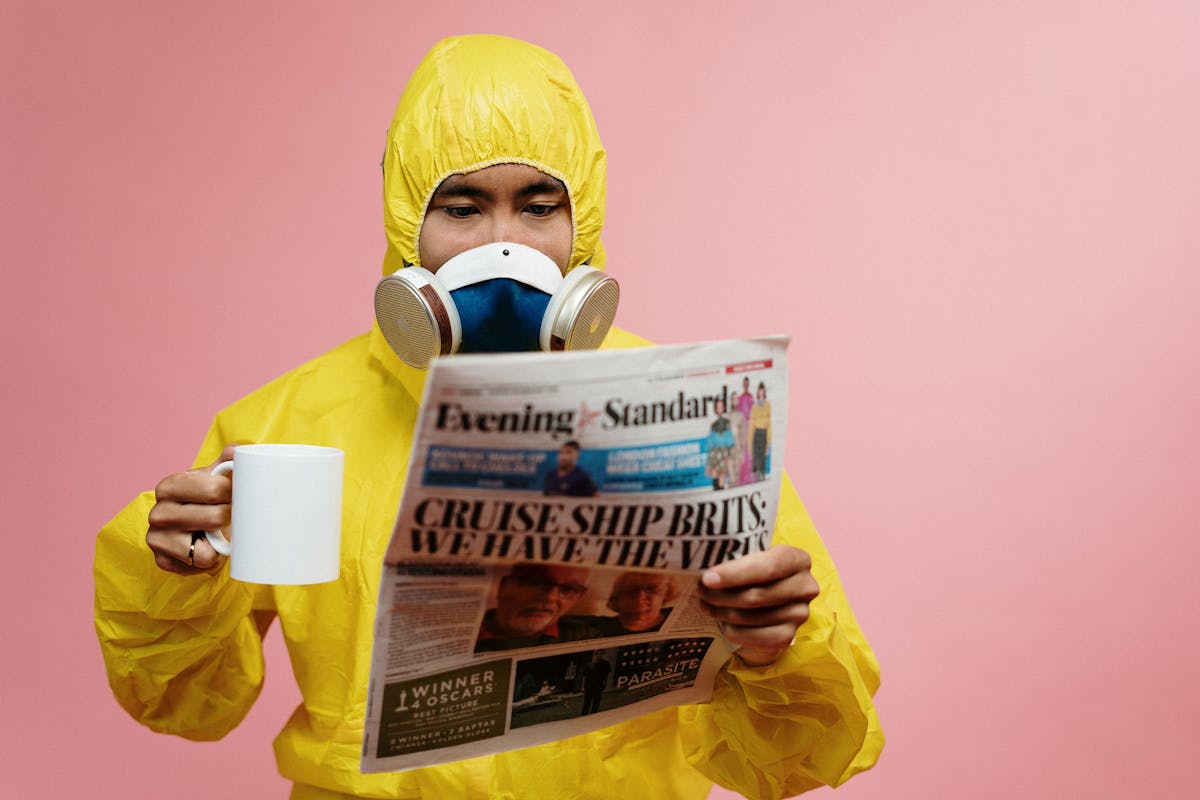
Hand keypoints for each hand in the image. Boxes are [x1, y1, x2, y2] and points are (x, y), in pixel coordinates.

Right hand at [145, 445, 235, 573]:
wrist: (196, 531)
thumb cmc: (207, 502)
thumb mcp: (215, 479)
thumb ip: (226, 462)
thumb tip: (236, 451)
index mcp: (170, 485)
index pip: (215, 489)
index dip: (233, 494)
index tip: (234, 495)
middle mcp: (158, 512)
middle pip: (215, 517)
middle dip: (229, 518)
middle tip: (227, 517)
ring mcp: (156, 538)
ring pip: (207, 545)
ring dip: (219, 541)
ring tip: (214, 533)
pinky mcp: (161, 561)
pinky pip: (200, 563)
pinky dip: (209, 558)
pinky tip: (204, 548)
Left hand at [698, 545, 818, 666]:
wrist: (766, 606)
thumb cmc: (754, 575)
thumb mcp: (751, 559)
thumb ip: (736, 557)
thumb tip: (702, 563)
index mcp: (797, 559)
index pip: (767, 567)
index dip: (735, 573)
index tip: (707, 578)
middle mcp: (805, 586)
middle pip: (756, 595)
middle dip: (722, 595)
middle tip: (700, 591)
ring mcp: (799, 613)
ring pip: (751, 616)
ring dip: (722, 612)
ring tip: (706, 605)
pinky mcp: (789, 636)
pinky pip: (755, 637)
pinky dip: (734, 631)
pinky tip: (722, 624)